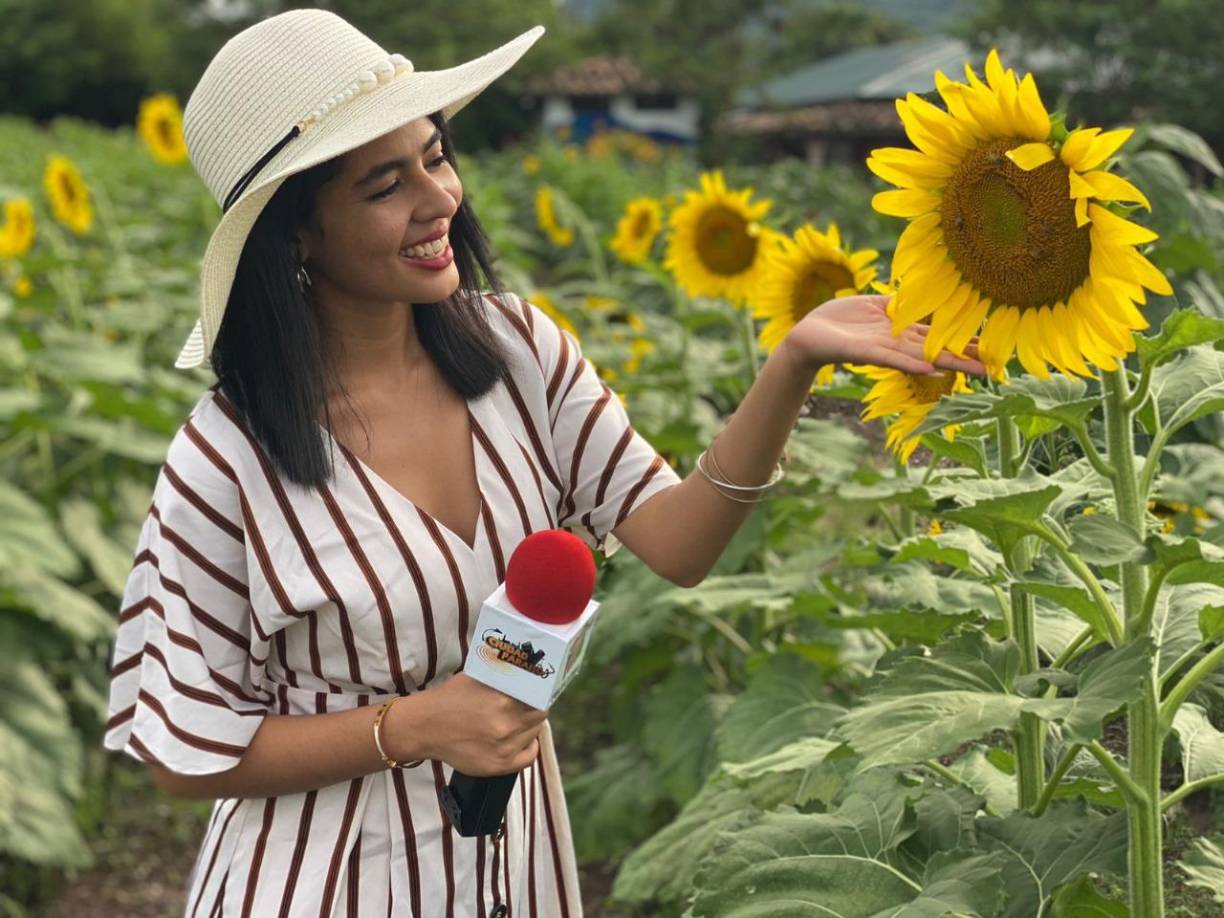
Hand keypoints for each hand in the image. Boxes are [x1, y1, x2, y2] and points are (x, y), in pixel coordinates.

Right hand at [414, 672, 546, 775]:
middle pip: (539, 714)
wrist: (425, 727)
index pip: (539, 696)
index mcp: (503, 699)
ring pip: (533, 733)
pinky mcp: (498, 765)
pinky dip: (529, 748)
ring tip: (517, 720)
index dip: (540, 692)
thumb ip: (502, 676)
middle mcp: (506, 724)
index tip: (539, 690)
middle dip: (534, 707)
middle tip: (527, 704)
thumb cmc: (450, 698)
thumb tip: (527, 668)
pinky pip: (528, 758)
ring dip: (529, 726)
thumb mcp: (477, 677)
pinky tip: (522, 739)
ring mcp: (504, 747)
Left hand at [781, 294, 987, 377]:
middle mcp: (897, 342)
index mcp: (901, 330)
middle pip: (937, 349)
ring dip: (948, 364)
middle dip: (966, 357)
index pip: (939, 335)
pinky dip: (911, 364)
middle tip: (997, 367)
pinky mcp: (864, 352)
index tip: (993, 346)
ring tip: (976, 371)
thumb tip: (926, 290)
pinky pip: (891, 358)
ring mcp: (883, 348)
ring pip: (921, 357)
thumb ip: (901, 301)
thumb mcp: (875, 304)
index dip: (964, 341)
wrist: (808, 334)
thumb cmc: (841, 320)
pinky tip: (932, 371)